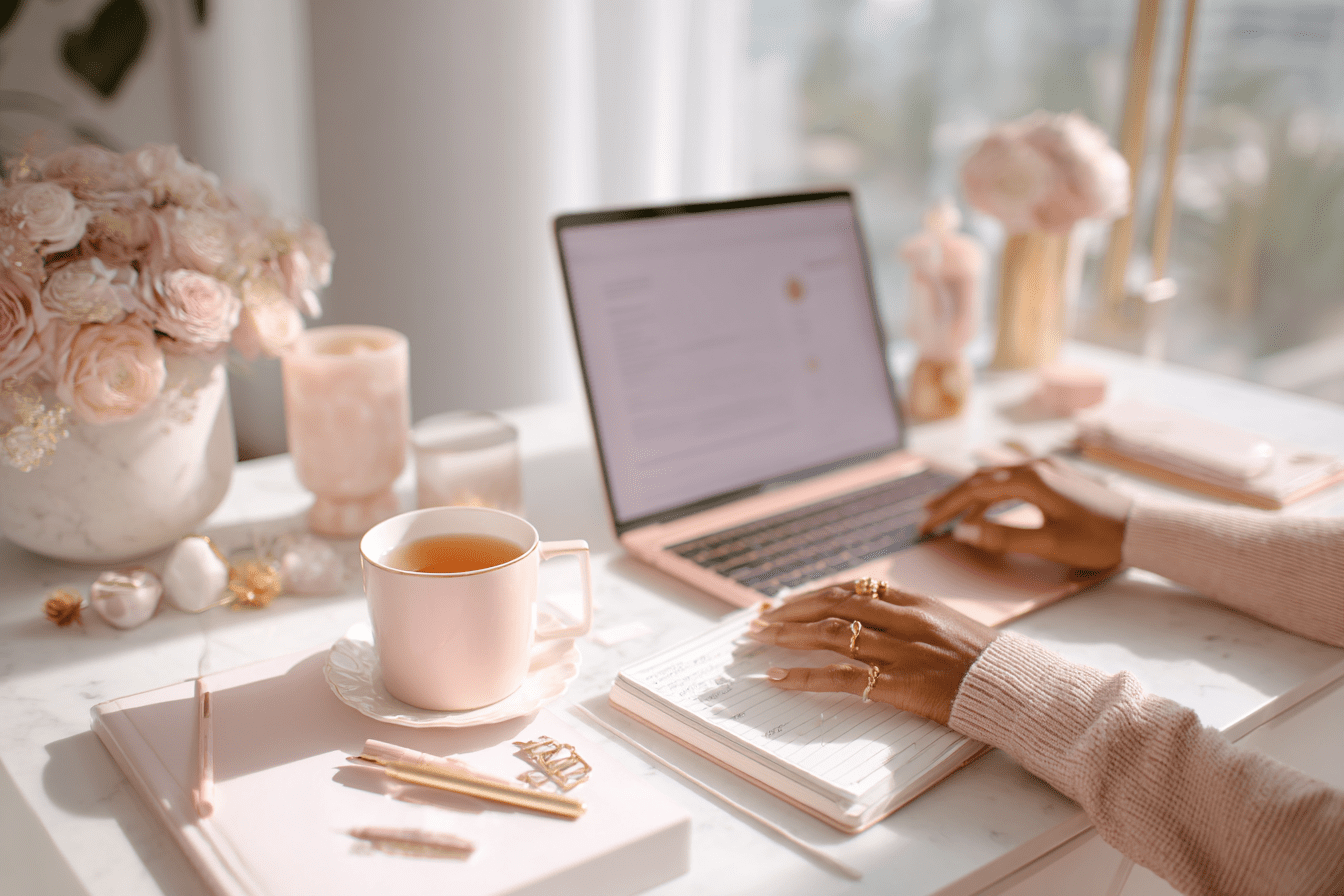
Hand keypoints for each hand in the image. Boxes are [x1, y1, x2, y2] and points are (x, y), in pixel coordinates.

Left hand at [749, 581, 997, 724]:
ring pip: (832, 634)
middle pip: (835, 604)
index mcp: (916, 602)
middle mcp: (904, 620)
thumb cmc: (986, 660)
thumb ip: (911, 616)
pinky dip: (805, 675)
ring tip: (758, 639)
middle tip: (759, 617)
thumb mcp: (949, 624)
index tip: (786, 601)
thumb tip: (872, 613)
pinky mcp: (900, 684)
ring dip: (788, 635)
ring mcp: (901, 651)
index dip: (814, 594)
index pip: (853, 588)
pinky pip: (842, 677)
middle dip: (792, 610)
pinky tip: (779, 676)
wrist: (1015, 687)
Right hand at [920, 458, 1131, 570]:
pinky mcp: (1055, 476)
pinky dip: (991, 494)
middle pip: (980, 479)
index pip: (974, 491)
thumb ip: (1002, 538)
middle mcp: (1035, 466)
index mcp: (1030, 480)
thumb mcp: (1048, 544)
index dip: (946, 508)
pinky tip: (985, 508)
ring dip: (969, 495)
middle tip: (925, 518)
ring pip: (995, 478)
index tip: (925, 526)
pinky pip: (1012, 480)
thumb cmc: (1098, 540)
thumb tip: (961, 533)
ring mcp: (1046, 468)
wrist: (1142, 529)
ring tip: (947, 512)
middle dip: (950, 499)